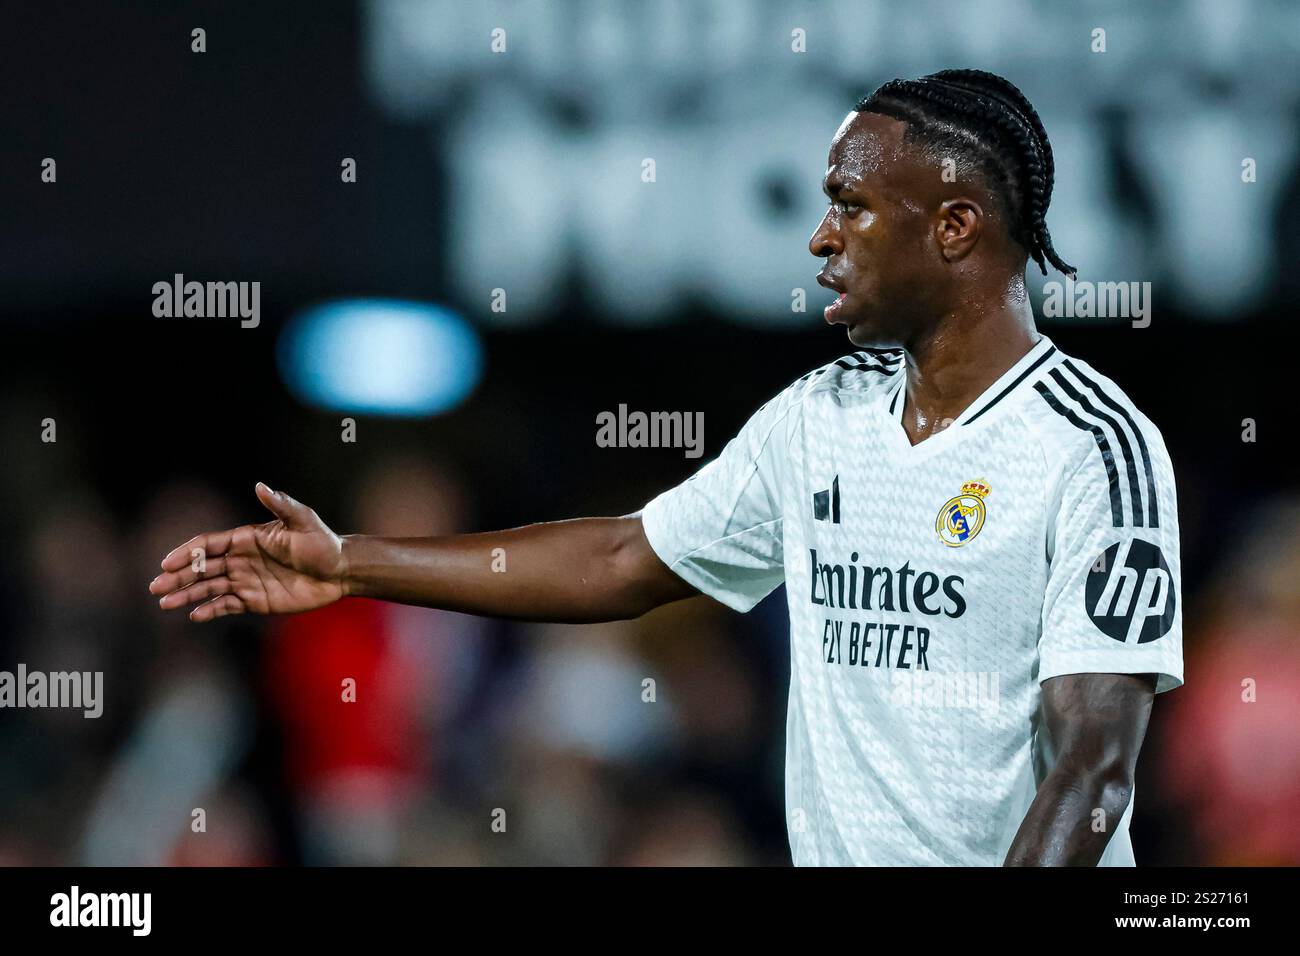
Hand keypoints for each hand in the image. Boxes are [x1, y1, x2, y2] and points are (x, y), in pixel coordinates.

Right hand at [149, 482, 346, 620]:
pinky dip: (210, 610)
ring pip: (209, 588)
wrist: (340, 571)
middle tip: (156, 587)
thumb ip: (281, 505)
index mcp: (246, 538)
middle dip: (178, 576)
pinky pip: (227, 606)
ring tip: (165, 604)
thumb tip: (260, 485)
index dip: (186, 553)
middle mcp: (241, 559)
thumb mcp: (303, 521)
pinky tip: (195, 616)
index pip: (208, 544)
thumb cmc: (322, 543)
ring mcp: (246, 580)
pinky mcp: (255, 600)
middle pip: (202, 568)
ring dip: (187, 595)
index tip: (166, 563)